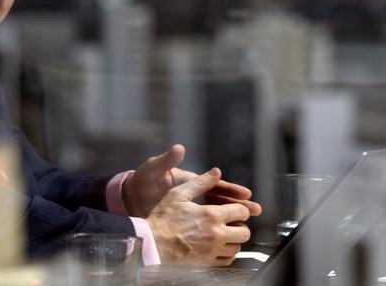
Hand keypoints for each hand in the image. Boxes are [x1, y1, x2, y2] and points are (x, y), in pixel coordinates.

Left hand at [122, 144, 261, 217]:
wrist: (129, 198)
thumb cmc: (141, 181)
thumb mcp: (153, 169)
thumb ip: (167, 161)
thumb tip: (179, 148)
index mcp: (190, 181)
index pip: (215, 185)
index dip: (230, 189)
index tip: (246, 193)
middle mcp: (193, 194)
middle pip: (220, 200)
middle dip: (238, 205)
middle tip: (256, 210)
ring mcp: (190, 208)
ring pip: (215, 213)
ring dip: (231, 218)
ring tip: (247, 225)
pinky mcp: (184, 220)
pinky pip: (204, 225)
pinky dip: (216, 229)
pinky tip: (226, 237)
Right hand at [146, 168, 251, 265]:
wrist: (153, 243)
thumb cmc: (163, 218)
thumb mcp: (179, 194)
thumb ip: (200, 182)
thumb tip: (216, 172)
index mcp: (212, 215)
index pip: (241, 212)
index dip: (241, 209)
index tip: (235, 210)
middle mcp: (217, 234)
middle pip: (244, 232)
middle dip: (240, 226)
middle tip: (232, 224)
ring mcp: (213, 250)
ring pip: (238, 248)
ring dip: (234, 241)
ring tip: (225, 236)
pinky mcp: (208, 262)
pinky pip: (228, 261)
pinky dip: (227, 254)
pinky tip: (219, 248)